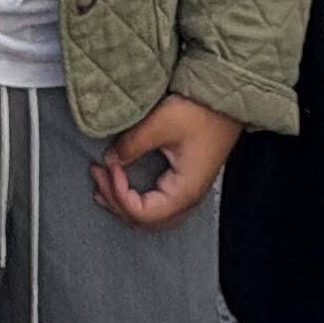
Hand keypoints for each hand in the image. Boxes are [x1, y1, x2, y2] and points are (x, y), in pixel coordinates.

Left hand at [91, 93, 242, 228]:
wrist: (226, 101)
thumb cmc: (201, 112)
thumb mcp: (161, 124)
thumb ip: (131, 145)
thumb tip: (110, 159)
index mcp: (183, 191)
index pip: (142, 212)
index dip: (119, 193)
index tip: (110, 167)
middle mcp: (188, 198)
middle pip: (145, 220)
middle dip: (116, 201)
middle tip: (97, 175)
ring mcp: (188, 191)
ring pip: (151, 216)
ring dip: (124, 203)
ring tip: (102, 185)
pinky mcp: (185, 181)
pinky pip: (158, 204)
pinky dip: (136, 200)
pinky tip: (122, 188)